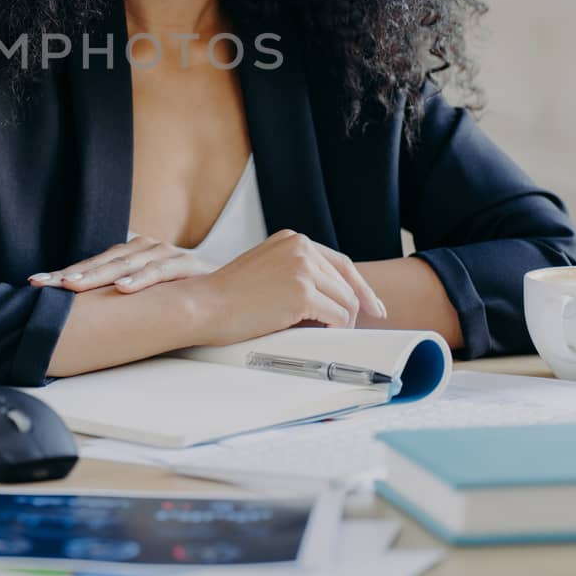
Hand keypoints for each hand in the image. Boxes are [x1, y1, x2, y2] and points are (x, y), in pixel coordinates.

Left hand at [27, 234, 213, 293]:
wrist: (228, 293)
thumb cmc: (179, 296)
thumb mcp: (144, 296)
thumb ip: (117, 297)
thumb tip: (77, 317)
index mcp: (130, 255)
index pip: (90, 264)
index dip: (63, 273)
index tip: (36, 283)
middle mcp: (144, 249)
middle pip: (101, 261)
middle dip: (71, 274)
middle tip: (46, 284)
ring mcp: (165, 254)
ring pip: (125, 263)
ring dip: (97, 275)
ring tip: (73, 286)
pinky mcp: (186, 264)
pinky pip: (159, 271)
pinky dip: (140, 279)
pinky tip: (122, 288)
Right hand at [189, 229, 386, 345]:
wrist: (203, 305)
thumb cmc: (227, 297)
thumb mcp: (265, 270)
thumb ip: (294, 273)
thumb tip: (330, 299)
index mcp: (291, 239)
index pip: (340, 262)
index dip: (360, 287)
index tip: (372, 306)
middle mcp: (300, 247)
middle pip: (348, 283)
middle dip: (354, 309)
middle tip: (355, 329)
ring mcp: (303, 268)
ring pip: (347, 302)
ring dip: (341, 323)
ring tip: (322, 334)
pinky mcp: (303, 293)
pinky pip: (339, 318)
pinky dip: (335, 331)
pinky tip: (320, 336)